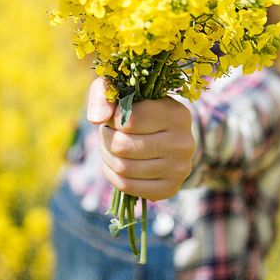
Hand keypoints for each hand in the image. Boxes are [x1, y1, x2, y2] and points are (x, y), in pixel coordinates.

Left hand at [87, 77, 195, 201]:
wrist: (167, 135)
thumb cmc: (141, 108)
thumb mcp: (123, 91)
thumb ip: (104, 94)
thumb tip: (96, 118)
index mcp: (177, 114)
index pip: (130, 120)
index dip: (112, 119)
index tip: (115, 116)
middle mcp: (183, 143)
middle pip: (123, 146)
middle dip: (106, 138)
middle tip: (108, 132)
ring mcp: (179, 169)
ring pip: (123, 167)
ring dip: (107, 156)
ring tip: (111, 145)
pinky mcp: (170, 189)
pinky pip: (127, 186)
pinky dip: (113, 175)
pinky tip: (116, 163)